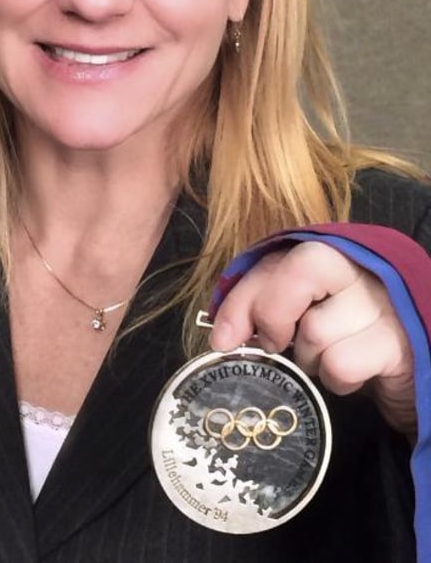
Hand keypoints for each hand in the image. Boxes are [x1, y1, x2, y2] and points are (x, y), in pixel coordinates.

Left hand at [209, 241, 416, 435]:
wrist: (415, 370)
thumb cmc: (348, 340)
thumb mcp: (304, 317)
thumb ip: (265, 308)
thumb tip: (222, 334)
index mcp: (329, 254)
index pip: (275, 260)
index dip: (242, 298)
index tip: (223, 338)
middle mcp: (359, 267)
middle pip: (303, 268)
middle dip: (273, 312)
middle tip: (276, 344)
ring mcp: (383, 302)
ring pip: (316, 329)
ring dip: (311, 358)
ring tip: (329, 358)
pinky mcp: (398, 341)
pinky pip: (341, 363)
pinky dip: (337, 379)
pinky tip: (353, 374)